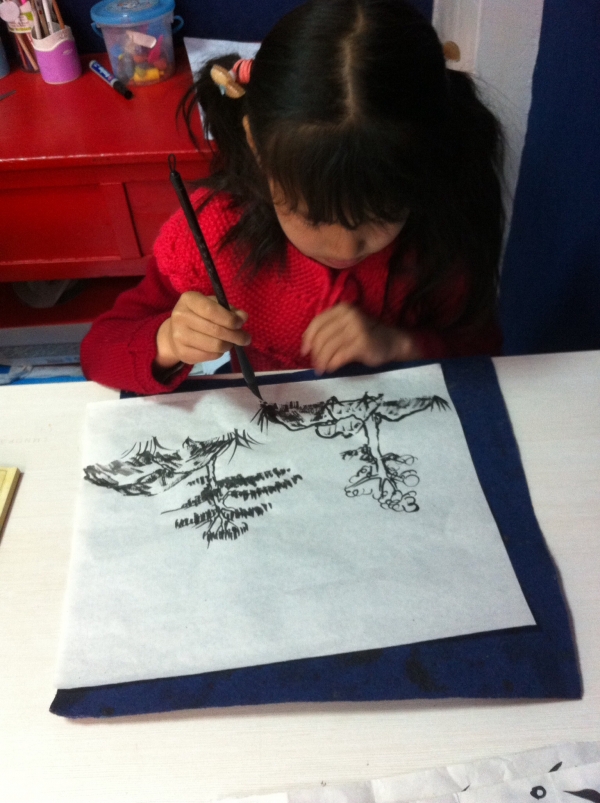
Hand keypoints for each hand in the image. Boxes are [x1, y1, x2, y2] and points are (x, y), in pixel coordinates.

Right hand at [155, 292, 249, 368]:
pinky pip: (210, 356)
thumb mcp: (213, 306)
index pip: (211, 310)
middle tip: (246, 338)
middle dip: (235, 335)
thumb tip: (243, 317)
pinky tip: (219, 348)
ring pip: (215, 345)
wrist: (174, 333)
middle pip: (215, 330)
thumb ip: (229, 310)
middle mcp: (180, 317)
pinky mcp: (183, 353)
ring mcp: (179, 336)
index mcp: (189, 300)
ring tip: (231, 342)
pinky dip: (219, 353)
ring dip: (228, 345)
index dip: (229, 319)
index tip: (240, 324)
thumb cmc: (198, 315)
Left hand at [301, 303, 420, 374]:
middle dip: (315, 353)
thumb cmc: (365, 335)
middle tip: (315, 365)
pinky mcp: (362, 343)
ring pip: (329, 347)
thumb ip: (329, 329)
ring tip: (321, 369)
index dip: (308, 338)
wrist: (392, 342)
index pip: (317, 322)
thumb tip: (306, 345)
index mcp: (342, 309)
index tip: (304, 351)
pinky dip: (332, 364)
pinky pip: (340, 356)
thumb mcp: (346, 326)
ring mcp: (356, 329)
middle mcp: (349, 316)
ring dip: (322, 361)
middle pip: (322, 336)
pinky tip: (331, 369)